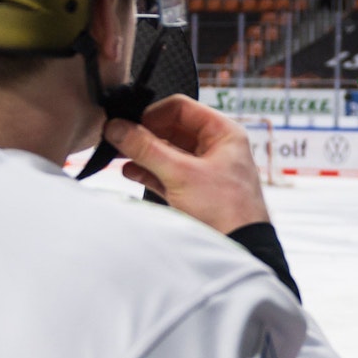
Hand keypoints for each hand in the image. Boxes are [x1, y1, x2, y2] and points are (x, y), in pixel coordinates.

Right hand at [103, 95, 268, 233]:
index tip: (128, 122)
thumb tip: (117, 127)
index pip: (181, 108)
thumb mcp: (181, 174)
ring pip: (167, 152)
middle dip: (144, 134)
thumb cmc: (226, 209)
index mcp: (223, 133)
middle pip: (171, 129)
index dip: (153, 113)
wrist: (239, 249)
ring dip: (143, 153)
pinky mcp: (193, 192)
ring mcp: (204, 170)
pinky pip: (166, 174)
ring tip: (117, 153)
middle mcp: (215, 148)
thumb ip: (146, 149)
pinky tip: (129, 171)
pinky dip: (148, 171)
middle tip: (117, 137)